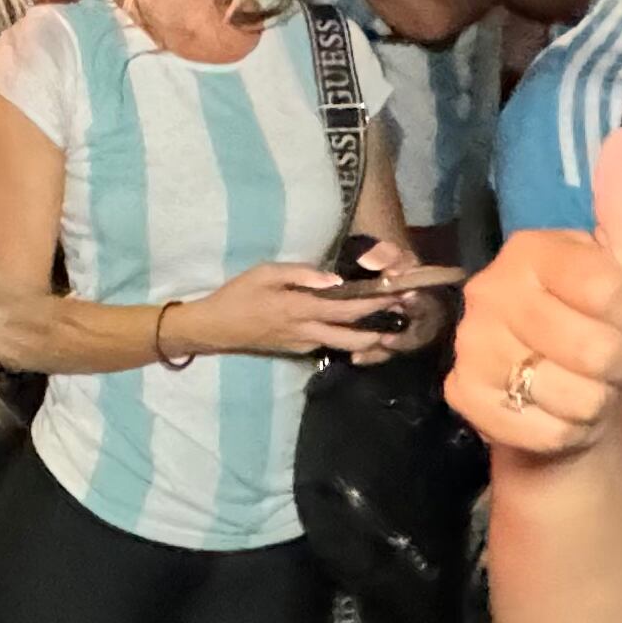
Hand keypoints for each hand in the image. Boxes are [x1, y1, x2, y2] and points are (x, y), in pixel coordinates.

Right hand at [171, 242, 433, 362]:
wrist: (216, 328)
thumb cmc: (238, 294)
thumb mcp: (266, 272)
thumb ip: (302, 274)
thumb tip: (335, 279)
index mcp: (301, 308)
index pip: (347, 307)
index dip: (375, 301)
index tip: (398, 293)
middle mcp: (308, 330)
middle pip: (354, 334)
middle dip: (382, 325)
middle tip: (405, 314)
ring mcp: (304, 344)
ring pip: (346, 346)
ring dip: (371, 338)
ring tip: (392, 327)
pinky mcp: (298, 350)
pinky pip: (330, 345)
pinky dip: (350, 341)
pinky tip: (361, 331)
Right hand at [450, 127, 621, 456]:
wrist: (568, 396)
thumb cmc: (603, 325)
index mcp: (530, 250)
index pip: (610, 292)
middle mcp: (488, 290)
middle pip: (594, 350)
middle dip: (617, 366)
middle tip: (604, 360)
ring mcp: (470, 345)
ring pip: (570, 394)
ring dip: (594, 402)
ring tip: (582, 387)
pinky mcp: (463, 396)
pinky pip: (542, 428)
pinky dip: (565, 431)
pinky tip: (557, 415)